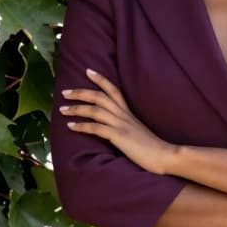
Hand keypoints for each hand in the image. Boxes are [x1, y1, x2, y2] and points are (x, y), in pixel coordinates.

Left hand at [59, 69, 174, 174]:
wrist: (165, 156)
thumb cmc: (153, 149)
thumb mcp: (138, 132)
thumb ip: (127, 127)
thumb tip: (116, 129)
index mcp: (129, 112)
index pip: (113, 90)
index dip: (100, 79)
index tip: (88, 71)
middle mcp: (123, 115)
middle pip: (99, 96)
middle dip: (80, 92)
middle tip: (64, 92)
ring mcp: (121, 125)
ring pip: (94, 110)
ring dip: (76, 108)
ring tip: (62, 109)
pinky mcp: (118, 136)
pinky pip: (95, 128)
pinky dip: (81, 126)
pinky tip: (71, 126)